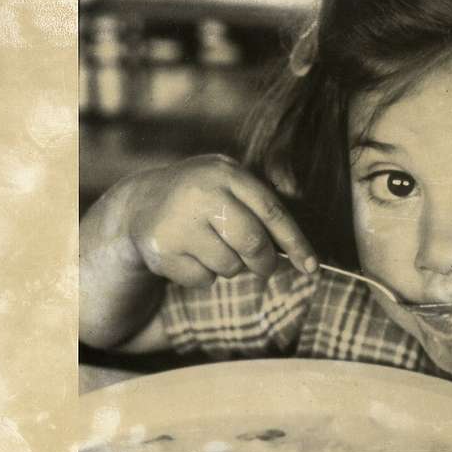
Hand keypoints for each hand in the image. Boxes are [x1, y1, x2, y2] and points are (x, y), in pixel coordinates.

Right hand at [126, 154, 317, 286]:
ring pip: (229, 266)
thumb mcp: (228, 185)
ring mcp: (180, 222)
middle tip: (264, 268)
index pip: (272, 212)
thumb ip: (261, 207)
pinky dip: (204, 276)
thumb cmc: (201, 198)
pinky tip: (190, 256)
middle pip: (252, 243)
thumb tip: (302, 253)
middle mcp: (202, 193)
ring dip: (230, 268)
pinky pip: (203, 279)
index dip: (296, 243)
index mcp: (226, 173)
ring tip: (213, 249)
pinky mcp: (163, 250)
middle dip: (264, 263)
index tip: (311, 267)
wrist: (139, 204)